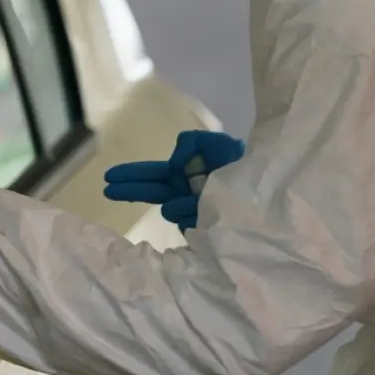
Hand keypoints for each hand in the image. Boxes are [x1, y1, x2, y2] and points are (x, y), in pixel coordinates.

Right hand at [103, 130, 244, 230]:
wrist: (267, 192)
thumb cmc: (241, 166)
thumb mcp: (217, 143)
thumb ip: (189, 143)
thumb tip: (173, 166)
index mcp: (183, 174)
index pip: (151, 175)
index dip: (130, 176)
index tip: (108, 178)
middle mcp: (183, 194)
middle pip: (150, 193)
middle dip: (130, 191)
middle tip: (107, 190)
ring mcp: (191, 214)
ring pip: (171, 211)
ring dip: (180, 205)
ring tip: (199, 200)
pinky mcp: (201, 231)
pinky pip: (187, 225)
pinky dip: (194, 217)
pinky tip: (207, 214)